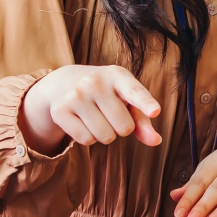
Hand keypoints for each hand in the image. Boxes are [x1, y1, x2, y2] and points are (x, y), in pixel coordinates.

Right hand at [20, 64, 161, 156]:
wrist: (63, 82)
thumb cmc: (105, 92)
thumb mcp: (125, 97)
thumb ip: (142, 119)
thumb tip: (156, 141)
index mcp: (116, 75)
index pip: (134, 91)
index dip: (145, 103)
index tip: (155, 111)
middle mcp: (94, 82)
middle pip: (124, 127)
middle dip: (122, 128)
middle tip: (111, 114)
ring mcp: (76, 96)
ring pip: (105, 136)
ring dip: (105, 135)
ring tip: (97, 117)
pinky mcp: (60, 111)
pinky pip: (86, 140)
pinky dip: (89, 138)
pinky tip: (83, 122)